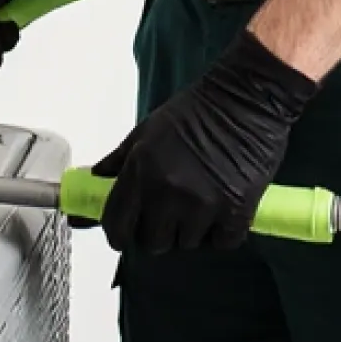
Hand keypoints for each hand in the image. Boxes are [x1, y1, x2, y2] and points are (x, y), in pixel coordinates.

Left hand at [87, 29, 319, 252]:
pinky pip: (222, 242)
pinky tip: (224, 212)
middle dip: (158, 232)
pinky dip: (223, 233)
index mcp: (140, 172)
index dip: (119, 235)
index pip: (117, 224)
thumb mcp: (147, 130)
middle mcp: (167, 193)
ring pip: (188, 243)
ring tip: (202, 206)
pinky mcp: (236, 211)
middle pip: (153, 242)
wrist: (247, 98)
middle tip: (170, 215)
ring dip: (192, 231)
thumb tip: (93, 182)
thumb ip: (119, 161)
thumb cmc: (195, 111)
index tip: (125, 235)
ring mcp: (202, 205)